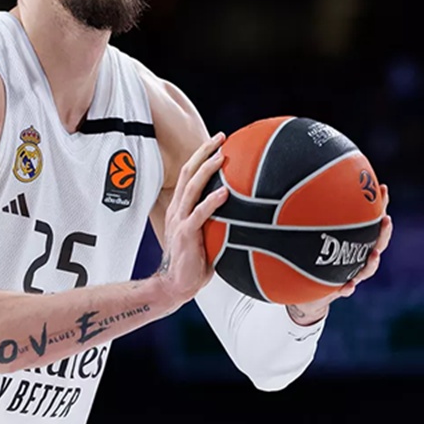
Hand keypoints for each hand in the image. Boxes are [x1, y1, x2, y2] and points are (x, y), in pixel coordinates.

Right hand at [155, 132, 228, 303]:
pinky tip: (224, 193)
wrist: (176, 285)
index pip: (190, 175)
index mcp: (183, 208)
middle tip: (221, 137)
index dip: (202, 155)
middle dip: (204, 152)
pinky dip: (211, 202)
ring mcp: (180, 221)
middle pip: (189, 173)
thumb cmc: (194, 263)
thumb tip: (247, 214)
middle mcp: (179, 210)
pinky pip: (199, 215)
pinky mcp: (185, 235)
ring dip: (207, 170)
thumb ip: (220, 222)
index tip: (219, 141)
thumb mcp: (208, 237)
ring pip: (191, 188)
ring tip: (221, 157)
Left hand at [287, 183, 393, 325]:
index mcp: (355, 241)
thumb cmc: (312, 258)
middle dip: (384, 231)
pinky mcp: (340, 289)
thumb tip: (300, 181)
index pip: (372, 220)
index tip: (383, 188)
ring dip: (372, 261)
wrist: (307, 292)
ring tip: (373, 254)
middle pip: (378, 243)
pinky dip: (348, 288)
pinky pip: (346, 289)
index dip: (380, 205)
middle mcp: (357, 256)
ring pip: (368, 268)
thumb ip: (310, 214)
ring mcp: (351, 273)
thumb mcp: (310, 235)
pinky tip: (348, 286)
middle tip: (386, 219)